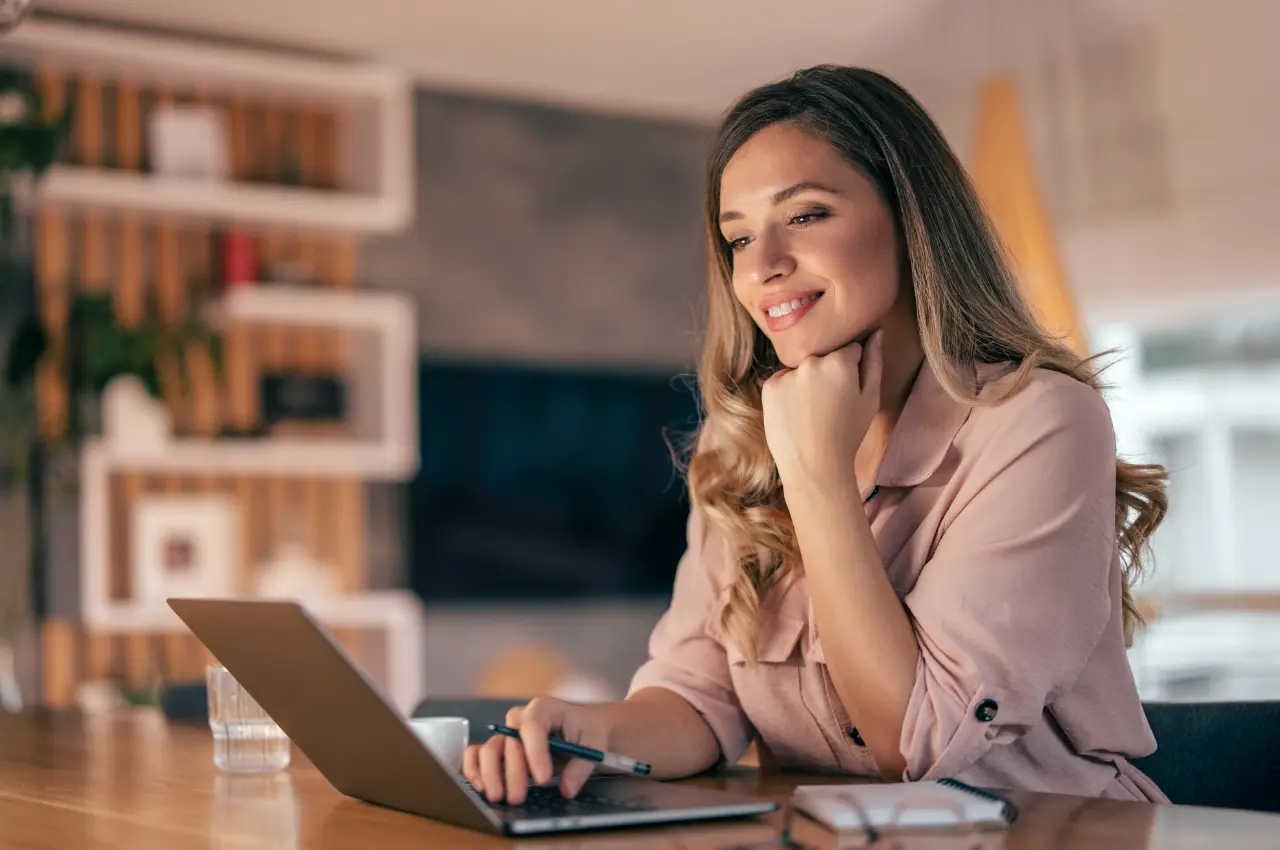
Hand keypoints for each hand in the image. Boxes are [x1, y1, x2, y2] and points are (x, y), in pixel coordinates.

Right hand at [461, 697, 613, 803]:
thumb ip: (581, 766)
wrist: (583, 727)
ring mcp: (507, 733)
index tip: (543, 778)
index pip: (533, 725)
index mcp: (544, 708)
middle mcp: (520, 718)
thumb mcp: (594, 744)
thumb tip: (566, 788)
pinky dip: (475, 769)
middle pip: (510, 742)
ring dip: (490, 774)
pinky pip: (477, 754)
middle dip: (513, 772)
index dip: (535, 752)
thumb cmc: (587, 731)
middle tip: (518, 798)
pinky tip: (481, 787)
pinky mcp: (499, 747)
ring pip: (490, 749)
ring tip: (498, 797)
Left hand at [761, 329, 883, 493]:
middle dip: (828, 372)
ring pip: (801, 369)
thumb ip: (874, 361)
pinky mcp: (769, 387)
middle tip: (830, 404)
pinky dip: (788, 393)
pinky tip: (795, 414)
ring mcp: (787, 374)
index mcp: (839, 361)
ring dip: (807, 381)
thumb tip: (877, 332)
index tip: (848, 390)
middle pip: (823, 357)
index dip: (852, 369)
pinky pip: (782, 381)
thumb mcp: (870, 399)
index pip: (849, 349)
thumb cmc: (848, 435)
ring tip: (812, 411)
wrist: (814, 467)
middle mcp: (811, 361)